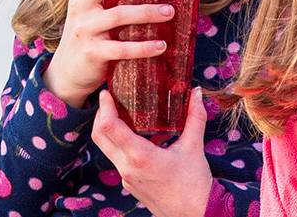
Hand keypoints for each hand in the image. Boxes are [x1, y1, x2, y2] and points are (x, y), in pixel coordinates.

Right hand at [43, 0, 174, 107]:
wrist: (67, 72)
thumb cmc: (88, 32)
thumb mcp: (91, 7)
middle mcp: (80, 5)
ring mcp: (85, 29)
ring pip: (118, 15)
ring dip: (147, 12)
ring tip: (170, 11)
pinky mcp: (93, 53)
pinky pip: (122, 48)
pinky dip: (143, 47)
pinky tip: (161, 45)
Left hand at [92, 88, 212, 216]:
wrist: (194, 214)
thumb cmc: (194, 184)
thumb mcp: (194, 147)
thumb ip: (195, 117)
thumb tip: (197, 92)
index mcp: (140, 157)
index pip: (110, 128)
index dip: (104, 107)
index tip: (106, 93)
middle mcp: (127, 168)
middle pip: (99, 137)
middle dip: (100, 115)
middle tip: (109, 99)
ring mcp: (126, 178)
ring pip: (106, 149)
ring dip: (108, 130)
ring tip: (121, 113)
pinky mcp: (130, 183)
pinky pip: (117, 159)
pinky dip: (119, 143)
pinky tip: (136, 136)